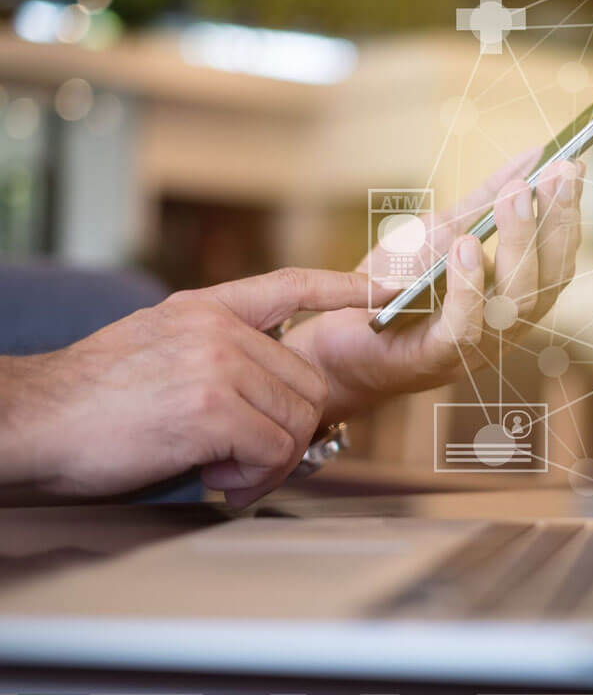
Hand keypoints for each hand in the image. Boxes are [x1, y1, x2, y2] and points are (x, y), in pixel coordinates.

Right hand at [0, 269, 381, 506]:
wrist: (32, 418)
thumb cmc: (94, 399)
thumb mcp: (158, 345)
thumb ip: (217, 351)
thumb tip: (270, 385)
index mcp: (207, 309)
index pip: (290, 286)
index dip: (341, 290)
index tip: (385, 290)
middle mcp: (218, 329)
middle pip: (307, 383)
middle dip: (291, 431)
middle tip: (251, 459)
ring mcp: (217, 364)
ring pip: (298, 420)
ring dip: (271, 459)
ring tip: (225, 468)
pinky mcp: (211, 408)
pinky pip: (273, 449)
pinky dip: (255, 476)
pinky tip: (217, 476)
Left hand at [283, 149, 585, 421]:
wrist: (334, 348)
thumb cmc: (389, 289)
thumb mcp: (436, 233)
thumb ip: (481, 204)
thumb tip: (530, 157)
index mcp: (514, 297)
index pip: (558, 256)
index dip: (569, 212)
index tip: (572, 165)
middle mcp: (506, 325)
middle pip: (549, 278)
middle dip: (556, 221)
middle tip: (555, 172)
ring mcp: (475, 347)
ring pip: (517, 302)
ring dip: (519, 243)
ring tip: (514, 196)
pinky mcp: (434, 360)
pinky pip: (462, 328)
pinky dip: (468, 287)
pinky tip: (467, 247)